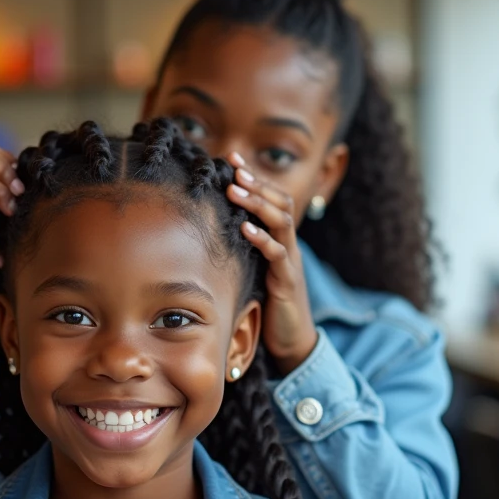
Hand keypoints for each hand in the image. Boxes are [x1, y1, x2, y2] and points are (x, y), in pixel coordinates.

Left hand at [225, 153, 318, 372]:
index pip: (271, 199)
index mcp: (279, 240)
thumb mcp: (251, 270)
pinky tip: (246, 230)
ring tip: (235, 190)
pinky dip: (263, 239)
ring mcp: (290, 262)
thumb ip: (239, 248)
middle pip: (280, 203)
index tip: (232, 158)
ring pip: (282, 223)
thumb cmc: (267, 304)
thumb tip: (207, 228)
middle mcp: (288, 245)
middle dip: (257, 183)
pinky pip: (279, 255)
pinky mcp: (287, 282)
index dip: (254, 177)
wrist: (291, 340)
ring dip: (258, 204)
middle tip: (234, 167)